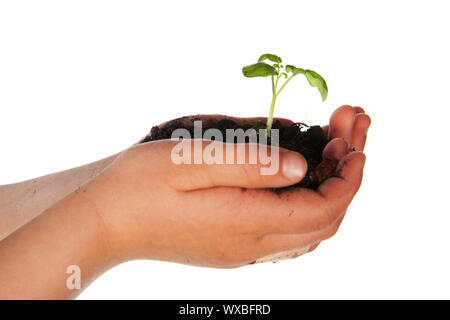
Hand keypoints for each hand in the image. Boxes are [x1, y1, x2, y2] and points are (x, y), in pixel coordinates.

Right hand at [80, 107, 369, 267]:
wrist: (105, 222)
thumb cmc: (140, 186)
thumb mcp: (193, 161)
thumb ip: (252, 165)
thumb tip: (301, 167)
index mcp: (246, 222)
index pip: (322, 208)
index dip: (348, 177)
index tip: (354, 143)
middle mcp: (251, 244)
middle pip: (323, 221)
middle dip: (345, 179)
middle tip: (347, 138)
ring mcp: (241, 250)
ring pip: (308, 231)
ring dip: (328, 192)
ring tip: (330, 153)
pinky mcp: (231, 247)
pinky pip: (286, 235)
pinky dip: (306, 207)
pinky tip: (299, 181)